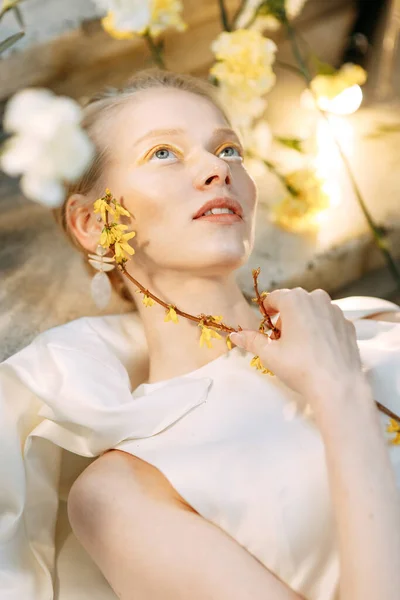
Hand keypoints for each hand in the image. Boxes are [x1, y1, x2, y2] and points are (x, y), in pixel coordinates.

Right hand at [230, 288, 363, 401]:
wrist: (337, 386)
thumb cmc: (299, 366)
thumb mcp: (269, 354)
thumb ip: (251, 340)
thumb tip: (235, 336)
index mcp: (295, 300)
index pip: (274, 297)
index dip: (266, 312)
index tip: (265, 328)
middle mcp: (317, 298)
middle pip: (294, 302)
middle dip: (285, 317)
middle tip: (280, 341)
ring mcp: (336, 311)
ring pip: (314, 310)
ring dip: (304, 322)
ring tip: (300, 346)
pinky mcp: (349, 325)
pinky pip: (329, 322)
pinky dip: (322, 330)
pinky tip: (319, 350)